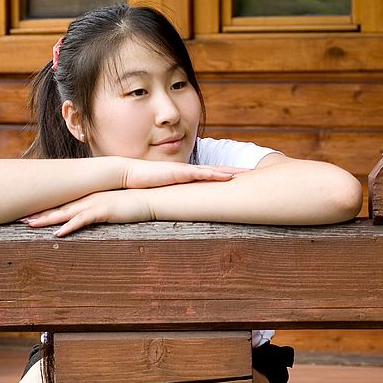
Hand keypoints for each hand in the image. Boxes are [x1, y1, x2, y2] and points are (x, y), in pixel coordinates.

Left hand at [22, 189, 153, 236]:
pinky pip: (82, 220)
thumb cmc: (133, 204)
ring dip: (47, 220)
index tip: (29, 213)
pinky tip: (57, 233)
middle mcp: (87, 200)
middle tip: (19, 218)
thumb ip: (101, 212)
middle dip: (38, 214)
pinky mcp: (103, 211)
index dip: (45, 210)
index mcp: (88, 199)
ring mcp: (94, 204)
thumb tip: (94, 218)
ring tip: (29, 224)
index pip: (63, 205)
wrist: (151, 197)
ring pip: (65, 213)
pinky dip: (69, 226)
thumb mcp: (113, 208)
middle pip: (58, 208)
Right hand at [122, 159, 244, 188]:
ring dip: (230, 173)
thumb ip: (171, 199)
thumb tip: (177, 210)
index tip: (241, 179)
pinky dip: (214, 175)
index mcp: (186, 177)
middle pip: (217, 172)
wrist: (129, 175)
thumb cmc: (143, 185)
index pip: (210, 176)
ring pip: (213, 171)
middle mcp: (188, 173)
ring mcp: (185, 172)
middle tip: (253, 174)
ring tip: (247, 174)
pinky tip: (227, 177)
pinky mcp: (179, 173)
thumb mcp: (162, 193)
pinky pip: (200, 174)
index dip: (225, 177)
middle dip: (235, 173)